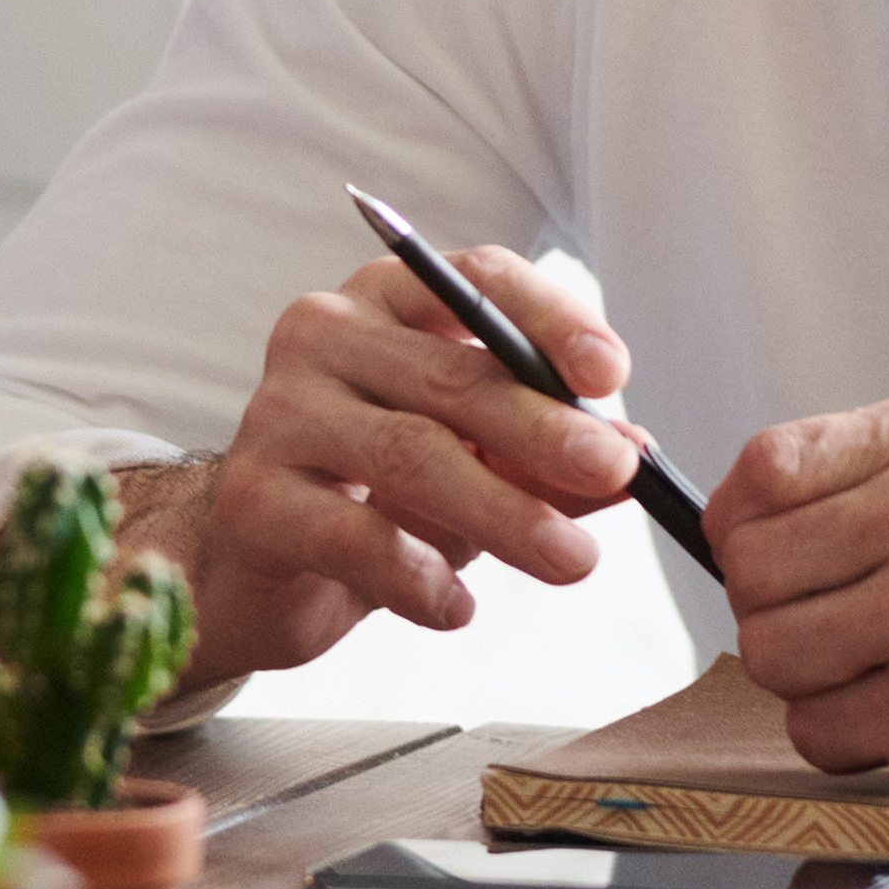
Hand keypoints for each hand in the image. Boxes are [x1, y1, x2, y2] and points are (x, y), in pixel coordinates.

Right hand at [146, 248, 644, 687]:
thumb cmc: (375, 498)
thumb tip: (636, 455)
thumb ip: (545, 458)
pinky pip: (353, 534)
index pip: (475, 279)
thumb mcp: (475, 467)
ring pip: (410, 454)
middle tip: (615, 473)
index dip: (550, 318)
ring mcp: (278, 413)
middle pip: (452, 376)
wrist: (257, 571)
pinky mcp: (251, 498)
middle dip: (544, 429)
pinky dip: (419, 577)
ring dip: (505, 511)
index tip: (610, 375)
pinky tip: (459, 609)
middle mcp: (323, 335)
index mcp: (386, 302)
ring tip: (571, 561)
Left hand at [699, 397, 888, 796]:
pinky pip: (815, 729)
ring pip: (767, 651)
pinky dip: (844, 740)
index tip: (761, 554)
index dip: (741, 522)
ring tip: (875, 672)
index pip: (765, 466)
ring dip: (806, 680)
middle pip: (750, 566)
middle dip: (773, 609)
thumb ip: (872, 482)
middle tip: (832, 627)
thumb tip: (739, 518)